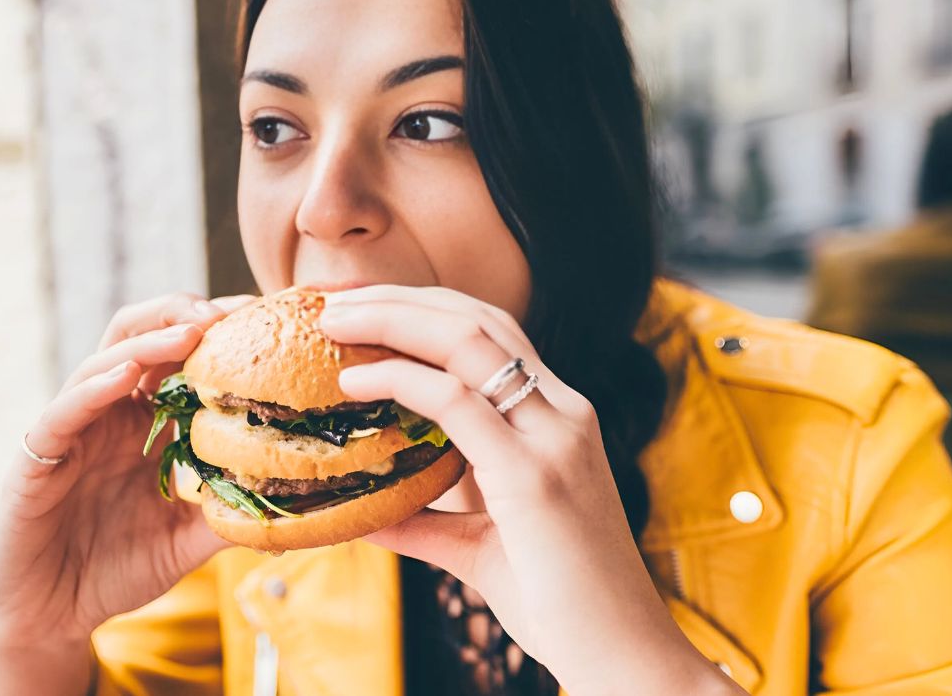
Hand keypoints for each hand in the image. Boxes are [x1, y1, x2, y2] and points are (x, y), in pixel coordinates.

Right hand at [0, 292, 253, 694]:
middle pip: (137, 337)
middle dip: (180, 314)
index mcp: (143, 425)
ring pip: (103, 363)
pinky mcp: (36, 458)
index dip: (214, 333)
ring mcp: (70, 432)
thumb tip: (294, 506)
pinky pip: (63, 412)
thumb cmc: (116, 571)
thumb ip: (228, 514)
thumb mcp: (187, 540)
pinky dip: (94, 387)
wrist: (53, 617)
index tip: (258, 318)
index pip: (178, 358)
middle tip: (227, 312)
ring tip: (191, 330)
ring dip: (148, 342)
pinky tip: (127, 375)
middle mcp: (107, 417)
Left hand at [317, 285, 742, 695]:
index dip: (423, 308)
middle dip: (399, 296)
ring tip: (332, 320)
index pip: (491, 333)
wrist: (620, 654)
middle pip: (478, 318)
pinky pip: (458, 401)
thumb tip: (365, 514)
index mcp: (558, 418)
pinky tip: (356, 380)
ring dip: (392, 318)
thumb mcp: (480, 547)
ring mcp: (554, 437)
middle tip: (331, 300)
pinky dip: (400, 378)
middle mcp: (563, 413)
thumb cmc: (559, 602)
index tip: (359, 308)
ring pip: (469, 340)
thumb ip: (426, 521)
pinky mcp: (534, 474)